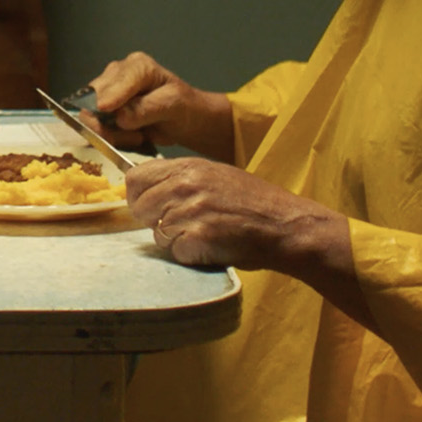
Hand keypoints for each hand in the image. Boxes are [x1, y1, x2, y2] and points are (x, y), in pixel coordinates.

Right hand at [90, 51, 233, 159]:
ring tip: (138, 137)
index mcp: (138, 66)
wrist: (186, 120)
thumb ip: (148, 109)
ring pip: (91, 113)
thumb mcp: (174, 105)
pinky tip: (130, 137)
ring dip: (110, 131)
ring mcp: (108, 90)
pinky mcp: (103, 109)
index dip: (110, 97)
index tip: (104, 110)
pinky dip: (110, 136)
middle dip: (109, 121)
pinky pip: (95, 125)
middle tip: (136, 136)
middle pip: (96, 97)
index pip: (118, 82)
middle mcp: (118, 73)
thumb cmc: (185, 108)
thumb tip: (120, 116)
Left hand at [120, 156, 351, 285]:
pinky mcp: (199, 237)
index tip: (150, 207)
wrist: (286, 225)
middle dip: (156, 221)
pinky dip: (190, 255)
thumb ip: (179, 179)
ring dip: (175, 240)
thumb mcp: (214, 175)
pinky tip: (211, 247)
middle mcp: (185, 184)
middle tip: (184, 226)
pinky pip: (175, 252)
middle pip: (141, 208)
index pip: (135, 178)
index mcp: (188, 166)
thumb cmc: (252, 203)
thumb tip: (146, 190)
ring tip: (203, 235)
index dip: (139, 196)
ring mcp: (191, 210)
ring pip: (157, 233)